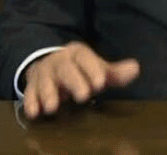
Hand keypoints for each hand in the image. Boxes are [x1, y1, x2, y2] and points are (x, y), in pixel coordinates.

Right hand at [22, 41, 139, 118]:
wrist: (50, 65)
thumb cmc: (81, 70)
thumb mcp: (98, 70)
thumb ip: (116, 72)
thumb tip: (136, 68)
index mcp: (77, 54)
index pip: (85, 58)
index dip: (92, 69)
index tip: (100, 83)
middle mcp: (59, 61)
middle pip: (66, 70)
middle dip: (74, 82)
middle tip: (83, 96)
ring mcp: (45, 73)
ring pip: (45, 81)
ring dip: (48, 94)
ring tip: (53, 107)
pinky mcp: (32, 85)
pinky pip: (30, 93)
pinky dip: (31, 102)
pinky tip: (34, 112)